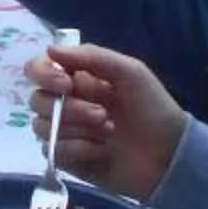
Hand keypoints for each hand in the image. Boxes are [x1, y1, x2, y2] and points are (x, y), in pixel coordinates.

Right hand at [28, 41, 185, 198]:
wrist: (169, 154)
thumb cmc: (153, 109)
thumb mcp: (131, 72)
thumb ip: (92, 56)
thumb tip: (50, 49)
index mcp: (78, 79)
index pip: (39, 69)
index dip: (44, 74)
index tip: (65, 84)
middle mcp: (65, 103)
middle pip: (37, 100)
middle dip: (69, 108)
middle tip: (102, 115)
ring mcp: (64, 132)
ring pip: (41, 125)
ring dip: (75, 128)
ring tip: (108, 133)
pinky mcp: (66, 158)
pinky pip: (52, 151)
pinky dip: (75, 150)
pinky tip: (99, 152)